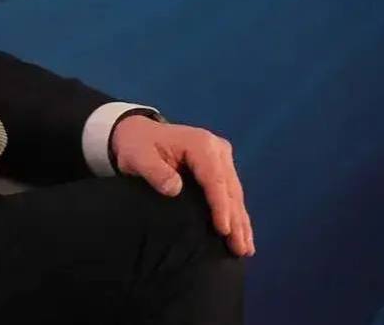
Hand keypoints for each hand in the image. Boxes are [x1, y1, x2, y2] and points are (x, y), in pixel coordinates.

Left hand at [111, 116, 254, 256]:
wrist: (138, 134)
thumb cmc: (137, 146)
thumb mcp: (138, 156)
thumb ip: (155, 172)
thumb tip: (175, 189)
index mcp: (200, 144)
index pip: (214, 179)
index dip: (220, 206)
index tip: (223, 230)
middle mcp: (217, 149)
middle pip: (229, 189)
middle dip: (236, 220)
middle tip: (240, 249)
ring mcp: (221, 158)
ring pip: (234, 194)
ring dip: (240, 222)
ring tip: (245, 249)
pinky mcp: (221, 167)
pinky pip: (231, 193)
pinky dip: (236, 214)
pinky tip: (243, 234)